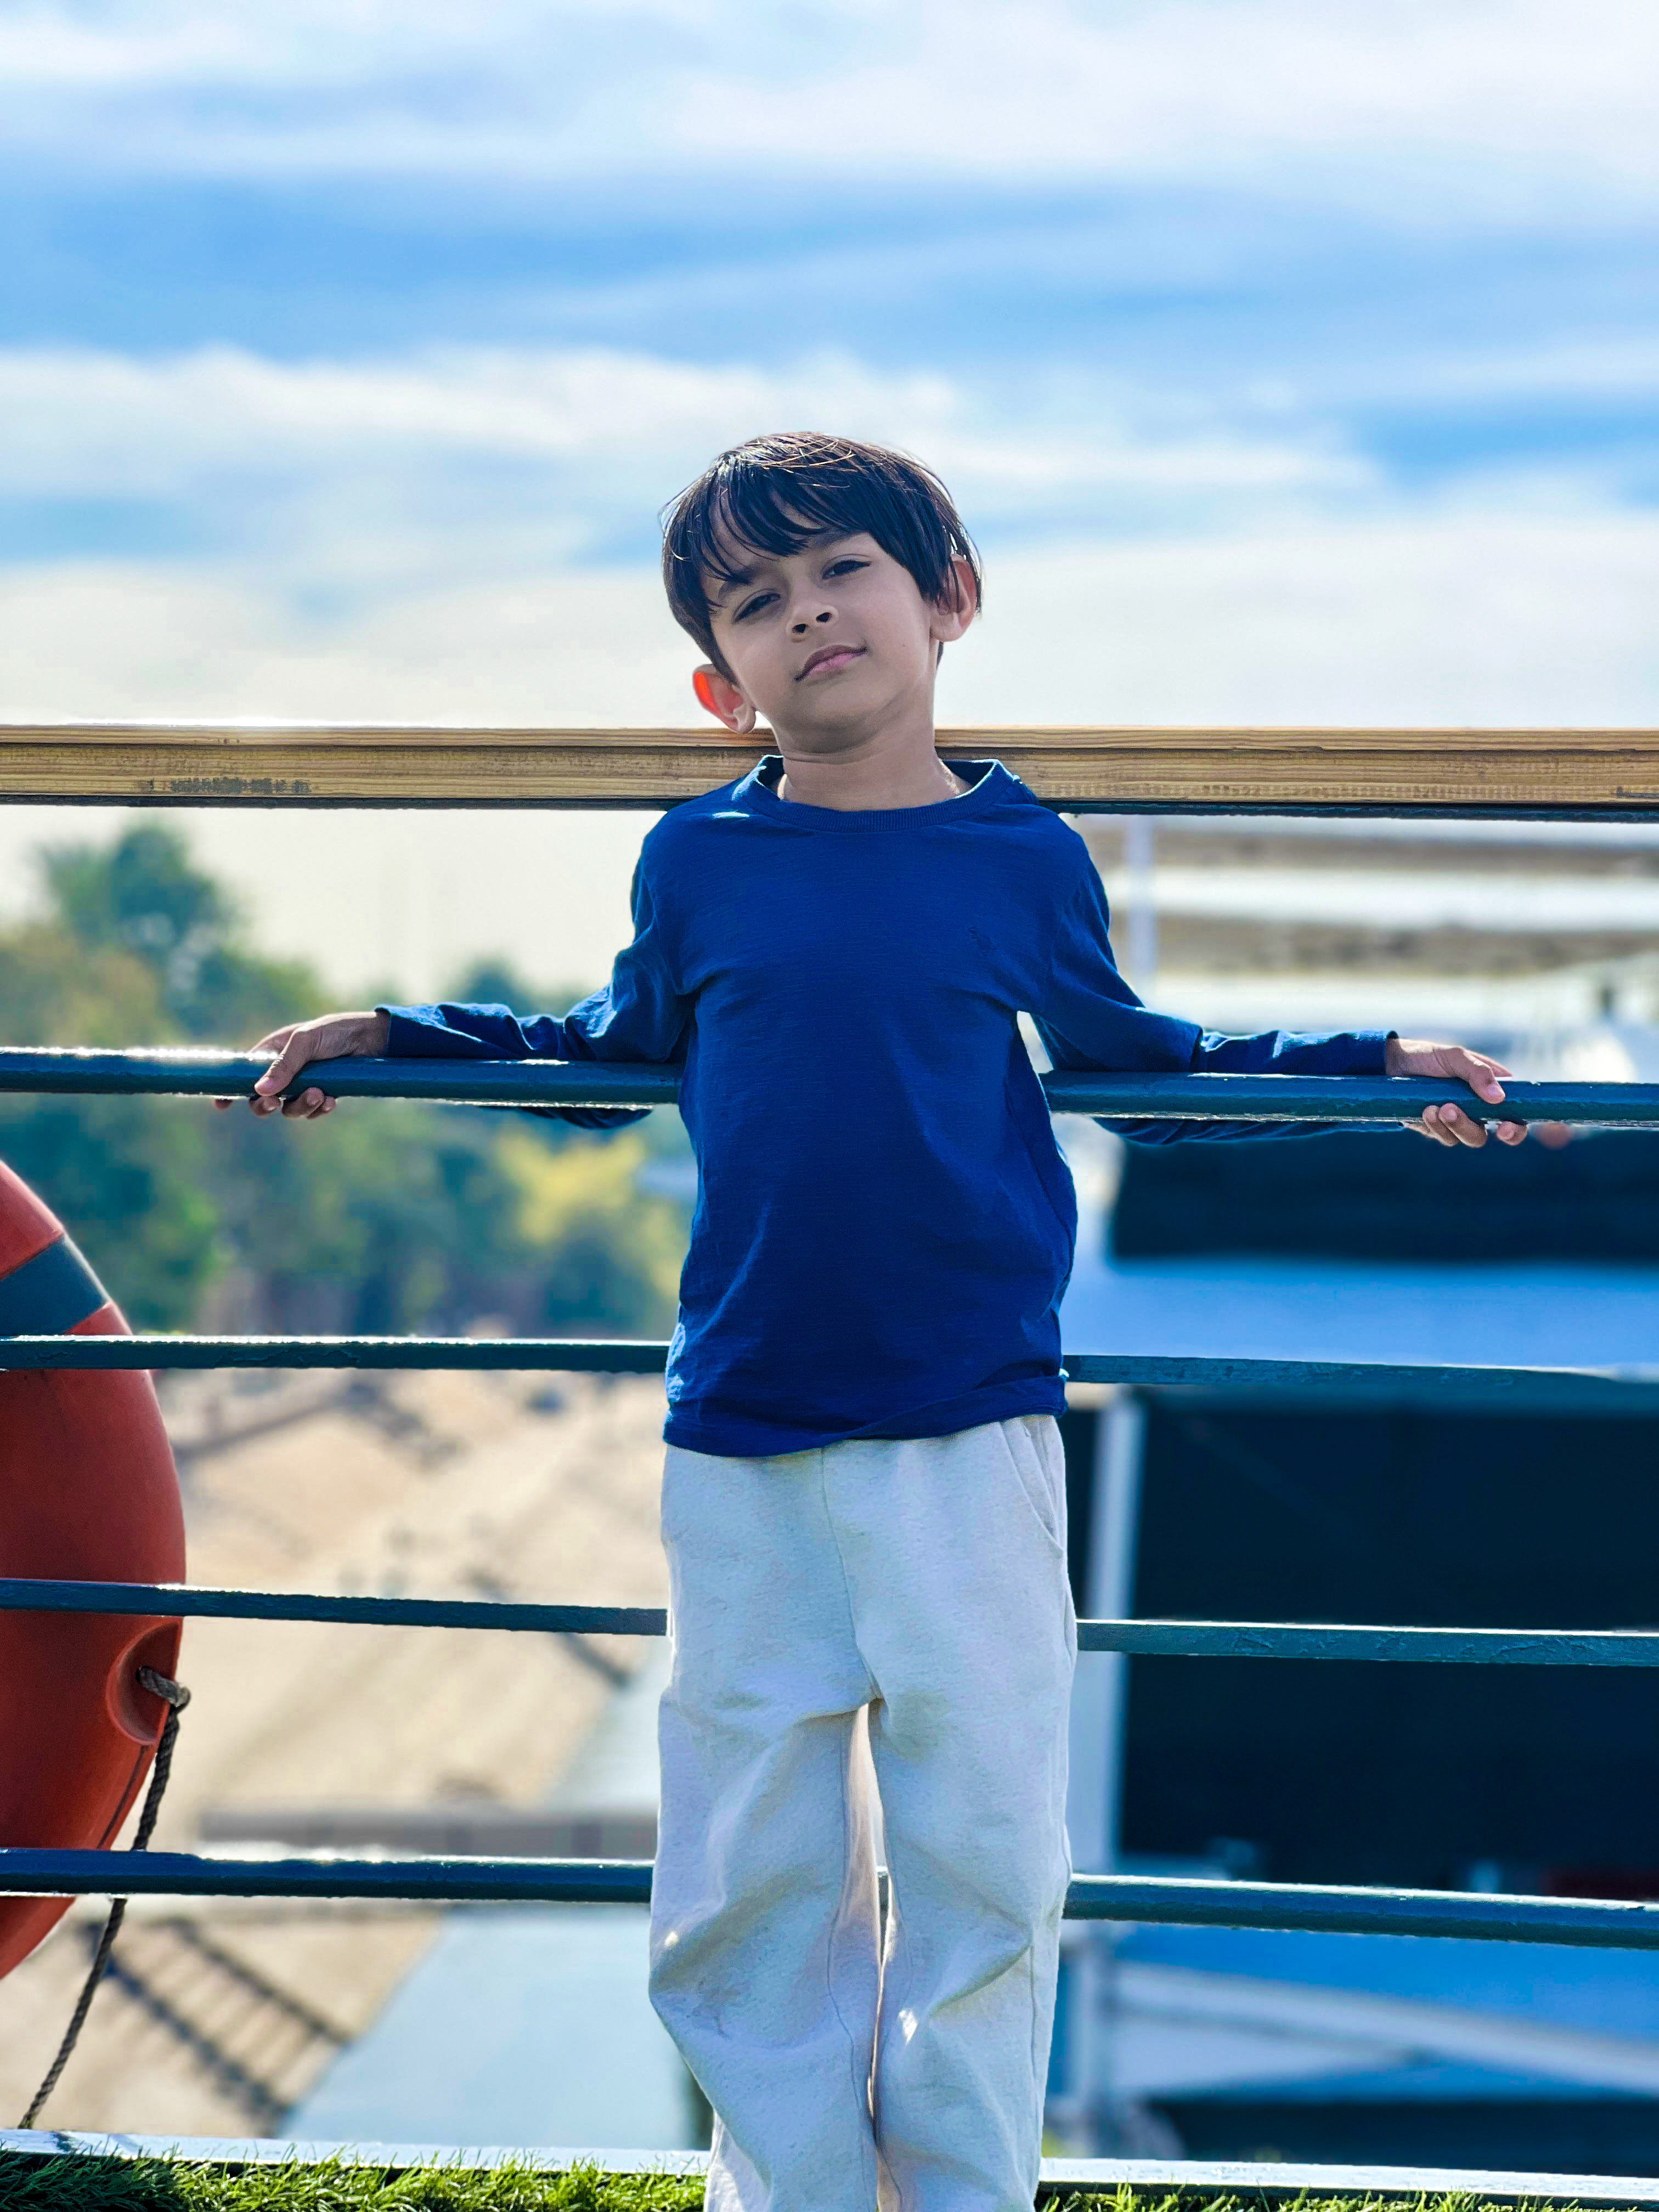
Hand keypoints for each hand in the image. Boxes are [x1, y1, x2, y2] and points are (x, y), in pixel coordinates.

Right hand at [213, 1009, 389, 1121]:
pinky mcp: (324, 1094)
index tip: (221, 1105)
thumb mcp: (306, 1041)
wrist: (373, 1040)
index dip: (231, 1090)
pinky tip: (331, 1099)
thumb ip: (283, 1065)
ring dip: (301, 1106)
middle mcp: (285, 1070)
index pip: (245, 1073)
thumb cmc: (335, 1032)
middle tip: (274, 1104)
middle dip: (265, 1106)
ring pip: (289, 1109)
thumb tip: (259, 1090)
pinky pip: (313, 1111)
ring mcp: (304, 1084)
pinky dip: (319, 1109)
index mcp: (273, 1051)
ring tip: (319, 1094)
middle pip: (262, 1099)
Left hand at [1384, 1034, 1528, 1148]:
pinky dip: (1435, 1125)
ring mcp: (1460, 1121)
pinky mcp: (1439, 1129)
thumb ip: (1478, 1072)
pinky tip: (1426, 1109)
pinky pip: (1444, 1137)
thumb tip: (1498, 1097)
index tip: (1506, 1128)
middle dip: (1472, 1127)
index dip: (1517, 1127)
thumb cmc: (1430, 1056)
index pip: (1516, 1114)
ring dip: (1453, 1124)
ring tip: (1436, 1106)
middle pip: (1492, 1133)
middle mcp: (1480, 1109)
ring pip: (1468, 1137)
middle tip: (1453, 1112)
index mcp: (1493, 1089)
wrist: (1394, 1064)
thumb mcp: (1454, 1056)